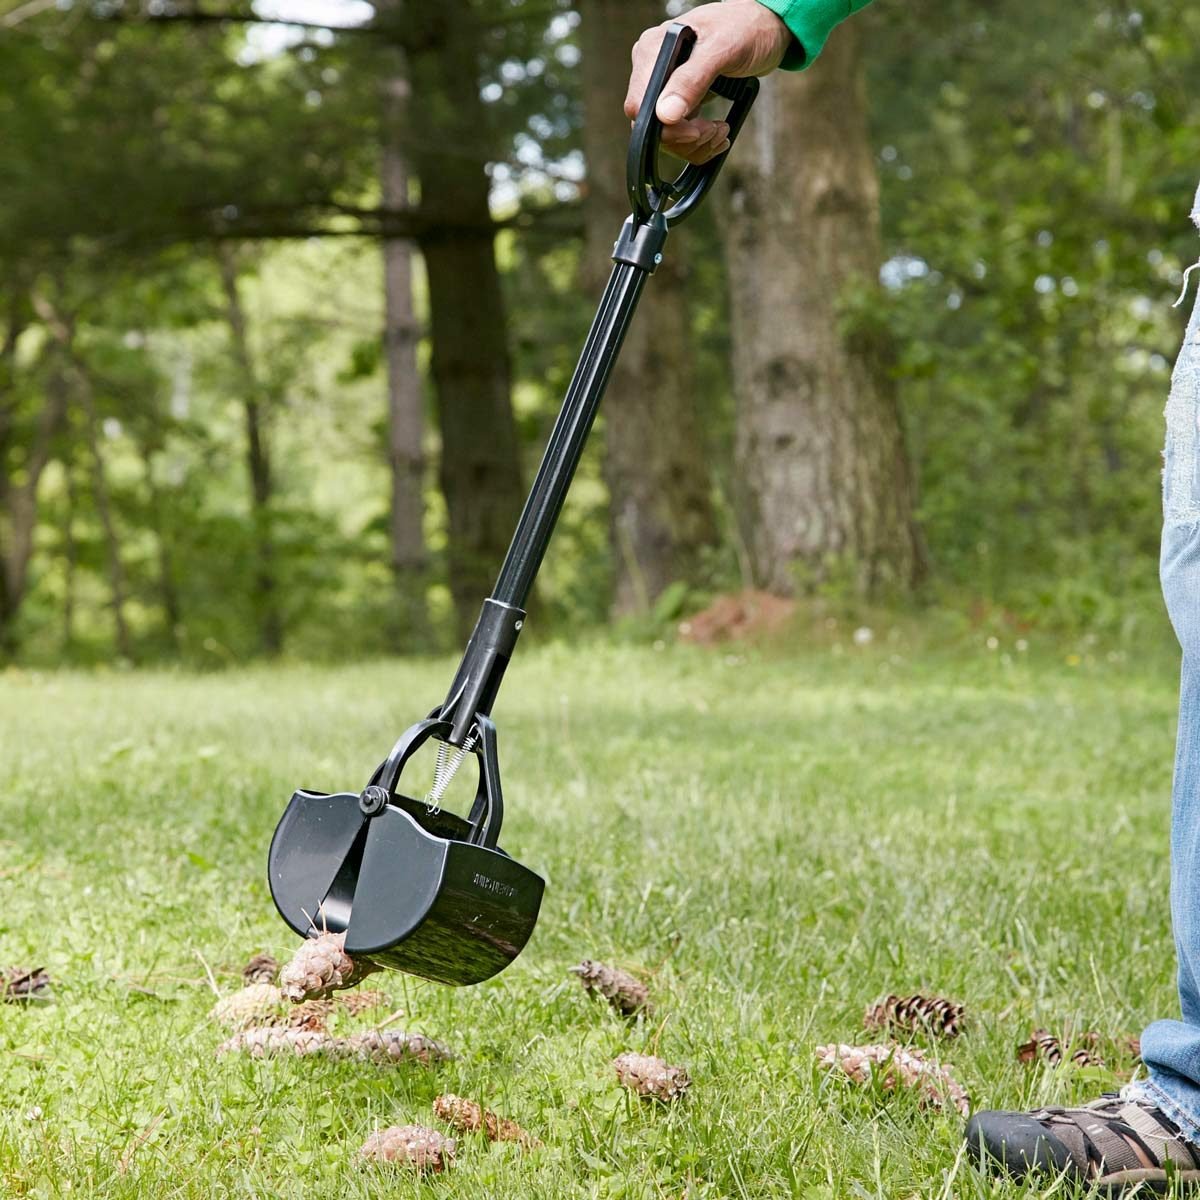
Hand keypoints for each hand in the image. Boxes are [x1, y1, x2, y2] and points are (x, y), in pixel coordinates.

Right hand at [625, 1, 791, 164]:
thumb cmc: (746, 27)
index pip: (640, 105)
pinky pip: (679, 136)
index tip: (695, 130)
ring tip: (720, 130)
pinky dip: (699, 144)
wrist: (765, 29)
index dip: (665, 127)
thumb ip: (691, 80)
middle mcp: (653, 70)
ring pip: (665, 137)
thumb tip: (664, 114)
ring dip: (695, 144)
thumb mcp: (722, 49)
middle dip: (685, 138)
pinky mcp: (679, 100)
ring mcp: (665, 87)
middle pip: (652, 127)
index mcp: (653, 50)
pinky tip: (717, 132)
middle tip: (713, 130)